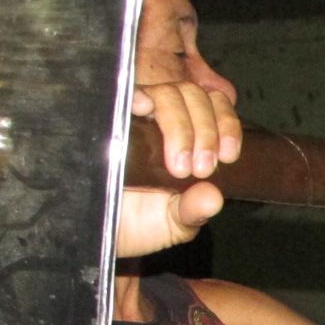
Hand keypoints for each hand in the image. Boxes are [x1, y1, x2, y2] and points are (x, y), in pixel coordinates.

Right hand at [117, 81, 241, 259]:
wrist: (96, 231)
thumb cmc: (138, 223)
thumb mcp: (174, 223)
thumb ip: (195, 211)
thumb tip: (213, 198)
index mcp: (191, 138)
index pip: (216, 106)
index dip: (226, 124)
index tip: (228, 156)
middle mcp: (165, 121)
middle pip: (194, 95)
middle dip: (206, 130)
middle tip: (201, 169)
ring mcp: (136, 116)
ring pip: (166, 93)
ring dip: (180, 125)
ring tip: (178, 167)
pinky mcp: (108, 117)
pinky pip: (122, 93)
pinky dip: (137, 96)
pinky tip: (142, 108)